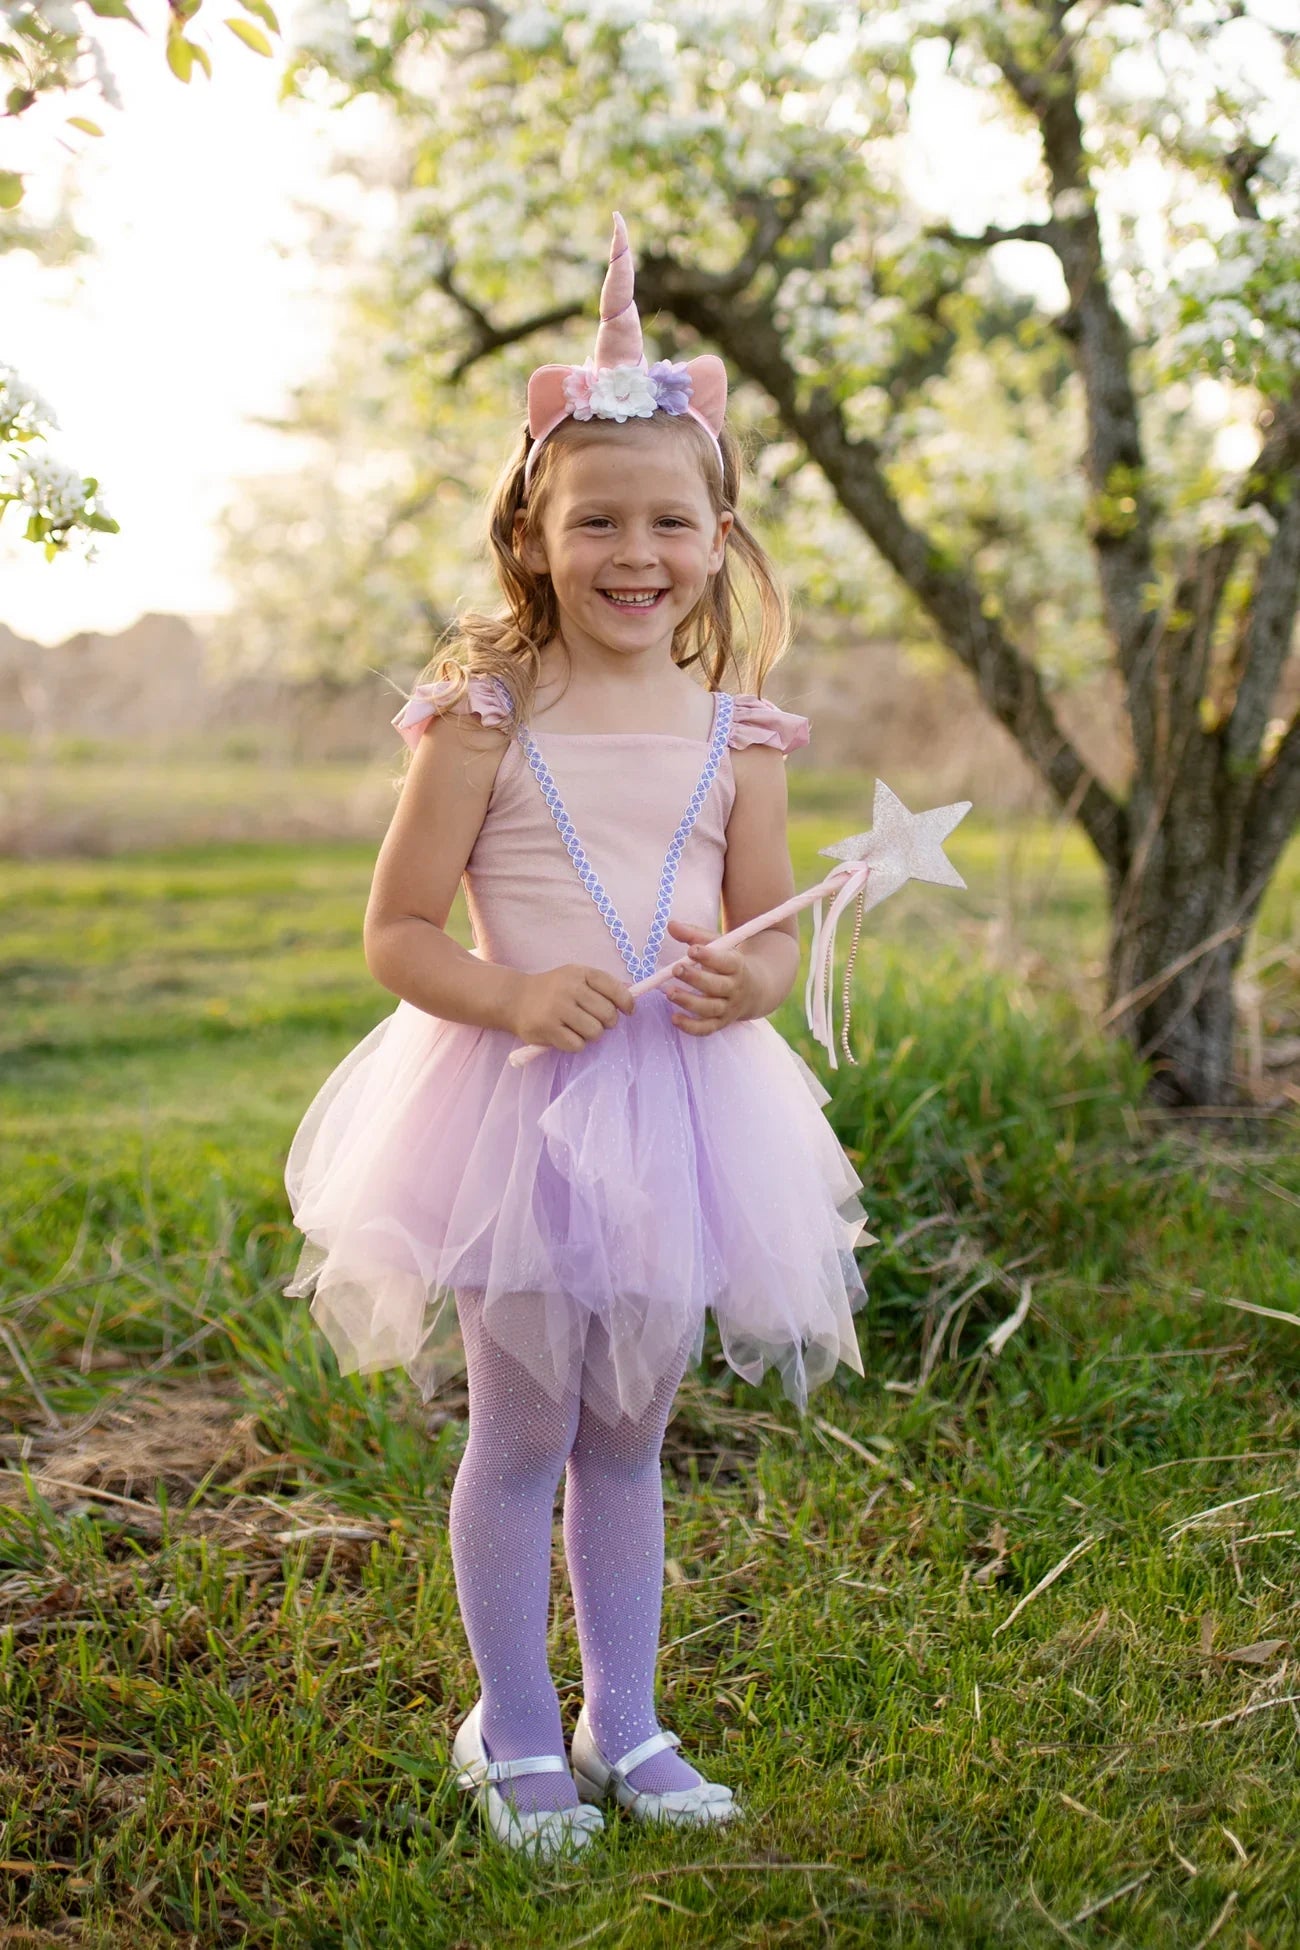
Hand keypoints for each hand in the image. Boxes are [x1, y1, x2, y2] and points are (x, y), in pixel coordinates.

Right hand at [509, 963, 634, 1051]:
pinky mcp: (547, 1028)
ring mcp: (557, 1008)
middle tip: (597, 1022)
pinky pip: (577, 1045)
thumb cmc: (552, 990)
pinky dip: (576, 1044)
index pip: (614, 988)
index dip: (626, 1002)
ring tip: (580, 1029)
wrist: (514, 999)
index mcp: (580, 973)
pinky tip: (566, 1035)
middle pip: (607, 1014)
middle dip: (607, 1023)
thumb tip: (631, 998)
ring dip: (591, 1035)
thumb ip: (601, 986)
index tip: (628, 1011)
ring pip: (595, 1032)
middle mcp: (569, 988)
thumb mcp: (575, 978)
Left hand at [662, 918, 757, 1036]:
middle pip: (717, 986)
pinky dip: (690, 1027)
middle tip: (676, 969)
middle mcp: (735, 989)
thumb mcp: (720, 946)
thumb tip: (671, 925)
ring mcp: (728, 1008)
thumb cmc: (730, 963)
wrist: (756, 990)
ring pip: (710, 1009)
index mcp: (737, 966)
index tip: (691, 949)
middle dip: (696, 978)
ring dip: (689, 1002)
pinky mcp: (721, 1023)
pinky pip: (706, 1029)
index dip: (709, 956)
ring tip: (669, 993)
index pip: (726, 962)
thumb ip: (695, 935)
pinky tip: (674, 1018)